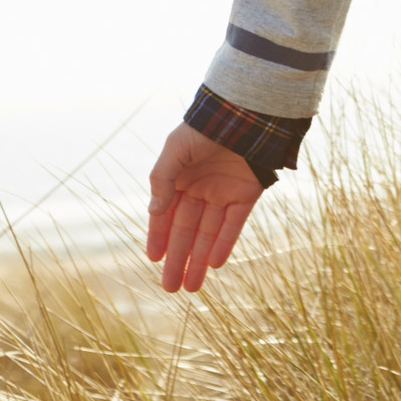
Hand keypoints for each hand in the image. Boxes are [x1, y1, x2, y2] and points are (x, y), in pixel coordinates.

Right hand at [146, 123, 263, 292]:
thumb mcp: (176, 149)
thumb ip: (163, 179)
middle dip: (178, 259)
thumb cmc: (205, 127)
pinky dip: (225, 243)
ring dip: (199, 260)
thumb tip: (154, 211)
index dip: (160, 237)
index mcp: (182, 179)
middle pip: (187, 231)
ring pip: (209, 233)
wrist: (245, 112)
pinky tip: (214, 264)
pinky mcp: (247, 193)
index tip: (153, 259)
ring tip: (190, 288)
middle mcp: (202, 189)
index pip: (167, 215)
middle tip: (169, 288)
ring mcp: (224, 193)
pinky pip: (234, 223)